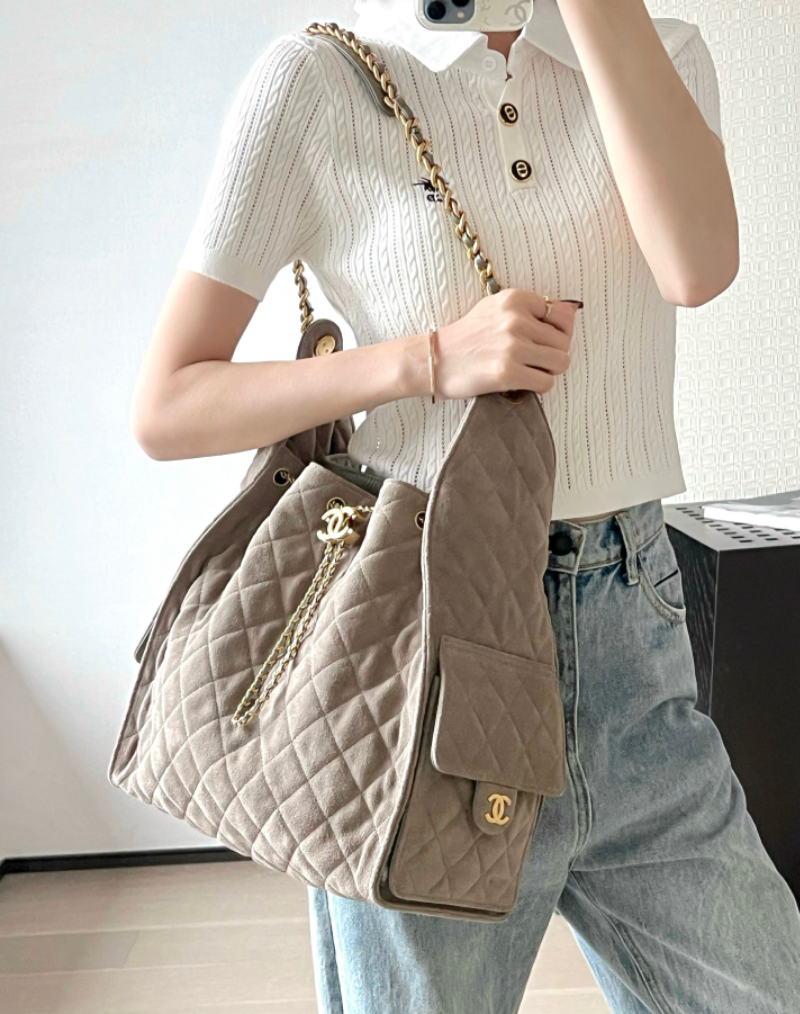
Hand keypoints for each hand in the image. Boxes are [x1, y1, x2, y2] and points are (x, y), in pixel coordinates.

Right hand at [431, 289, 580, 400]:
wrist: (435, 360)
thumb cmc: (467, 336)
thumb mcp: (495, 308)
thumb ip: (530, 308)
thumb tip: (572, 312)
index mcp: (515, 299)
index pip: (562, 314)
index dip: (556, 331)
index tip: (540, 340)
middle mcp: (516, 320)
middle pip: (563, 341)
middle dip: (553, 354)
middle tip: (534, 360)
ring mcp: (512, 347)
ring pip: (560, 362)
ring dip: (548, 371)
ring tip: (529, 370)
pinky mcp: (507, 373)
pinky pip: (546, 382)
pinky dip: (538, 386)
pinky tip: (521, 382)